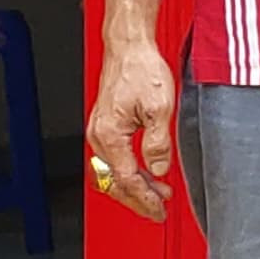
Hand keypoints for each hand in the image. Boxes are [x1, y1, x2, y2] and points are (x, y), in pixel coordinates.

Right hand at [85, 34, 180, 221]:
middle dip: (136, 199)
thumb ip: (158, 144)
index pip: (126, 178)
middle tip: (157, 211)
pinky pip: (113, 158)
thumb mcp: (160, 108)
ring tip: (156, 195)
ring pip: (112, 172)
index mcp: (109, 134)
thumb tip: (159, 170)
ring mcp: (99, 130)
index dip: (144, 198)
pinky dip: (129, 170)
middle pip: (113, 181)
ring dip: (133, 186)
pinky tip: (146, 173)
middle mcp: (98, 135)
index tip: (159, 209)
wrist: (129, 47)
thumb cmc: (141, 69)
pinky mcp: (104, 125)